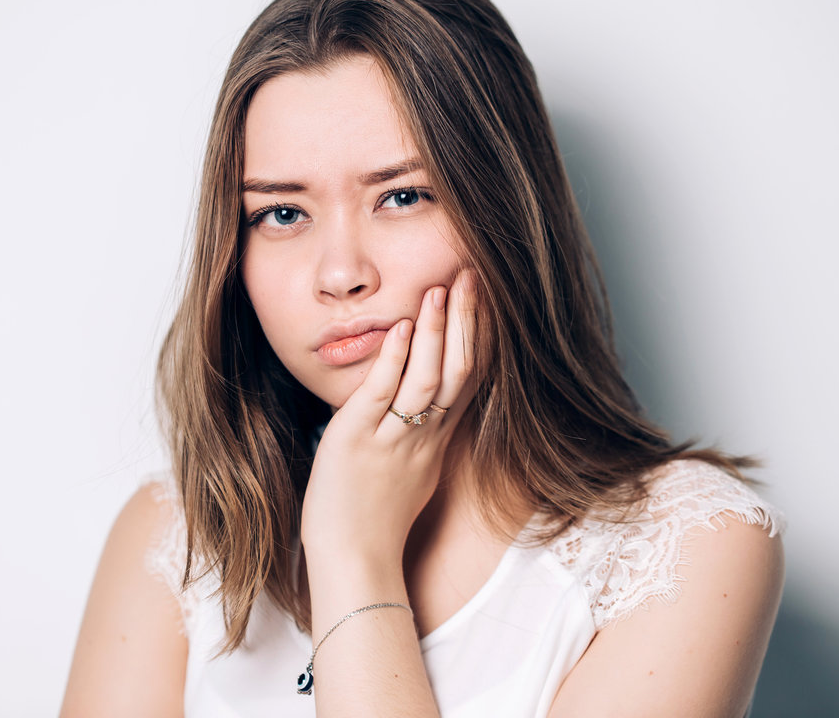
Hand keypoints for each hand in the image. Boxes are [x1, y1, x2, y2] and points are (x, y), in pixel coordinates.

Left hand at [300, 269, 477, 566]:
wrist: (354, 562)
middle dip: (468, 322)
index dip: (479, 337)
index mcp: (437, 442)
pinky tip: (402, 328)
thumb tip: (422, 410)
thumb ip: (419, 438)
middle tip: (472, 276)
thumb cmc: (374, 521)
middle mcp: (424, 437)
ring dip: (437, 332)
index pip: (469, 380)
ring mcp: (393, 439)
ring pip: (429, 379)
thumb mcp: (412, 475)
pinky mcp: (357, 441)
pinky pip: (383, 395)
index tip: (484, 299)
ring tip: (441, 289)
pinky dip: (396, 360)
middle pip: (459, 371)